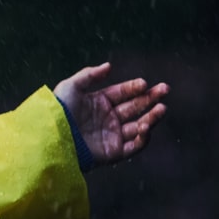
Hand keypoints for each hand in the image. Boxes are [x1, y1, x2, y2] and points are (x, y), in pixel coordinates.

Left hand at [53, 62, 168, 166]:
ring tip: (161, 107)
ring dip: (152, 117)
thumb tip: (109, 66)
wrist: (54, 136)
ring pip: (139, 125)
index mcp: (98, 102)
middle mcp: (107, 118)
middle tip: (164, 89)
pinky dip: (143, 138)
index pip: (121, 93)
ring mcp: (111, 135)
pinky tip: (146, 126)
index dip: (134, 88)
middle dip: (151, 98)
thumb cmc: (59, 111)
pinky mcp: (113, 152)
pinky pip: (134, 146)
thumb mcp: (71, 87)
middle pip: (134, 107)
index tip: (144, 83)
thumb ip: (89, 75)